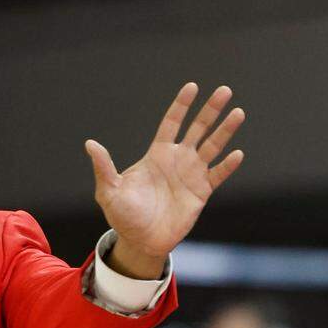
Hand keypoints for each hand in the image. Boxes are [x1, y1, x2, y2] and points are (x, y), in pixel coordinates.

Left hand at [86, 83, 245, 266]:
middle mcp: (177, 160)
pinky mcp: (201, 192)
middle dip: (210, 110)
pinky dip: (227, 165)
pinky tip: (237, 153)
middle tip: (224, 90)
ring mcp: (191, 175)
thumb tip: (90, 144)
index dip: (181, 105)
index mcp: (156, 154)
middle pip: (197, 128)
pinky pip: (218, 175)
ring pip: (212, 147)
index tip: (192, 87)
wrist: (140, 240)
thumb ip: (104, 167)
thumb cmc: (122, 214)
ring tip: (238, 113)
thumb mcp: (108, 190)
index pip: (171, 123)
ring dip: (225, 130)